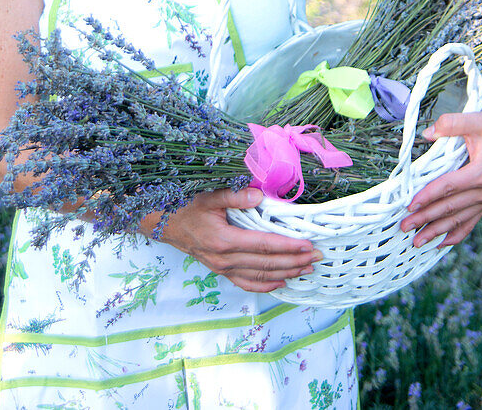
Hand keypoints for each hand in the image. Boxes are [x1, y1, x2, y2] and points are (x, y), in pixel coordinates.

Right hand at [139, 187, 322, 292]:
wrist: (164, 224)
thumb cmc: (187, 206)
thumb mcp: (208, 195)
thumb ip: (234, 195)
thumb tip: (258, 195)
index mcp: (224, 239)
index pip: (264, 245)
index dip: (288, 246)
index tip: (308, 244)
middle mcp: (225, 259)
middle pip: (267, 264)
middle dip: (294, 261)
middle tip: (317, 257)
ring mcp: (223, 268)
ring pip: (260, 276)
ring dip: (286, 274)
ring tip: (307, 269)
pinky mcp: (221, 272)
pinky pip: (247, 283)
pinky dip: (267, 285)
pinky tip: (282, 282)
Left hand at [399, 111, 481, 247]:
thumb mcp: (475, 120)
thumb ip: (451, 123)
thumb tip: (428, 133)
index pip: (449, 187)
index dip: (428, 196)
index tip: (410, 205)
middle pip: (450, 207)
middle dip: (426, 218)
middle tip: (404, 226)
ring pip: (458, 219)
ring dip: (437, 231)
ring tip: (417, 241)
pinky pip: (470, 223)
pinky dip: (455, 234)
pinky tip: (440, 243)